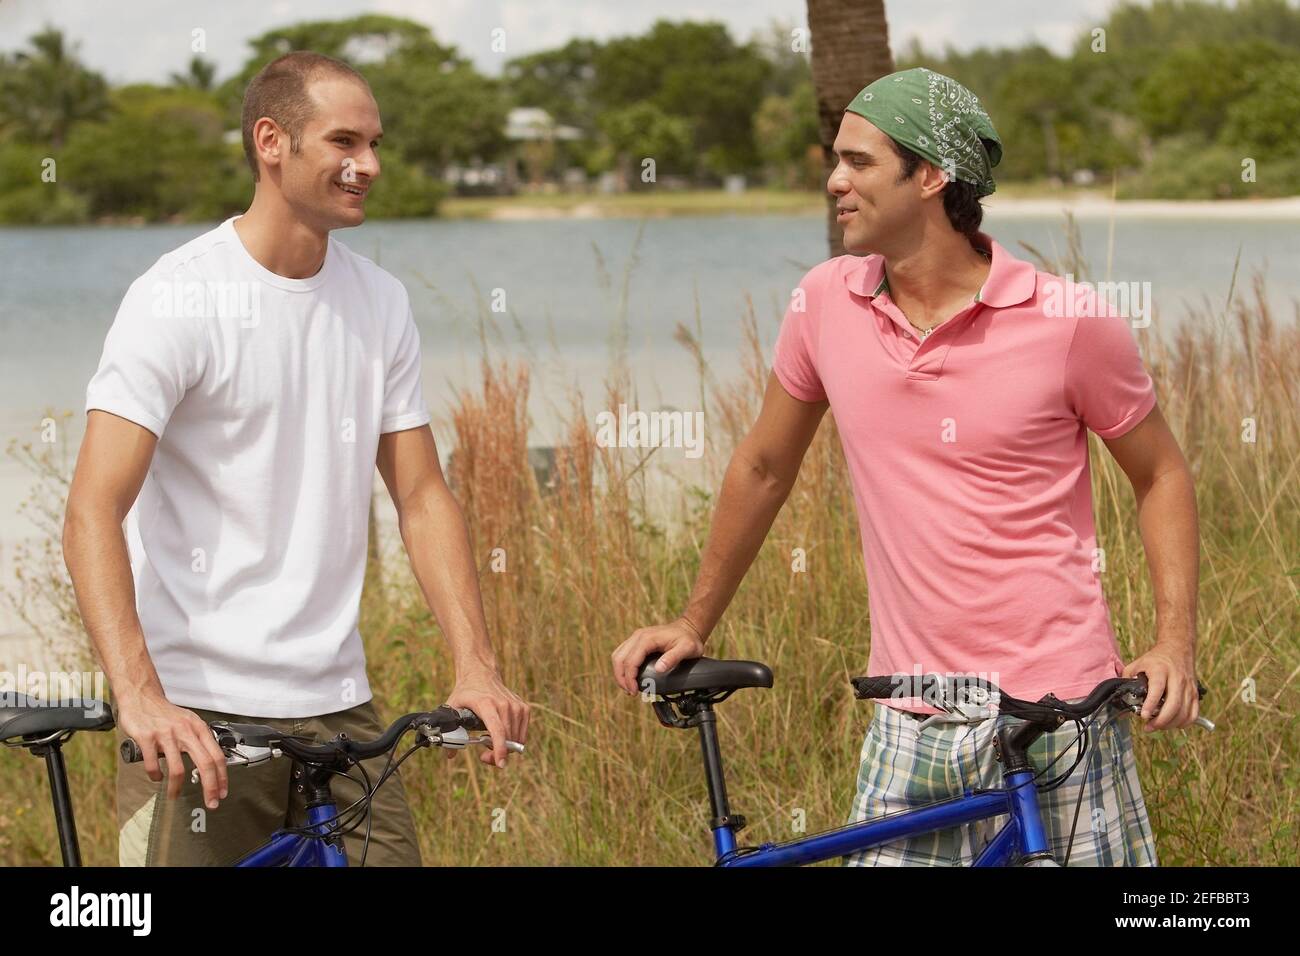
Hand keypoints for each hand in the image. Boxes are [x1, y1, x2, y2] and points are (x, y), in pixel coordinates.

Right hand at [115, 692, 228, 807]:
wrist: (142, 697)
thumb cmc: (167, 714)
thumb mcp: (190, 723)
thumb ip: (199, 741)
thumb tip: (211, 765)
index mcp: (199, 728)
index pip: (217, 756)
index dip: (222, 777)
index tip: (222, 792)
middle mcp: (186, 731)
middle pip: (205, 764)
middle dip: (210, 787)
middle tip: (211, 803)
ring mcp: (166, 735)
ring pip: (177, 769)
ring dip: (176, 788)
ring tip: (174, 795)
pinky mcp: (147, 738)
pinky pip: (152, 764)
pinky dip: (155, 776)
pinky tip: (156, 777)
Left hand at [445, 667, 528, 768]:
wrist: (481, 673)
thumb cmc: (466, 692)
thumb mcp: (452, 707)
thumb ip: (449, 730)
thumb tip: (450, 754)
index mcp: (486, 704)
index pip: (498, 730)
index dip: (500, 749)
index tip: (500, 764)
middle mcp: (504, 704)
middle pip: (508, 739)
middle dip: (498, 754)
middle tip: (484, 757)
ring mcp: (516, 706)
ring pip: (516, 738)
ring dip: (506, 748)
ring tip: (491, 745)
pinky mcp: (523, 708)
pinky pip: (522, 733)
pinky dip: (514, 740)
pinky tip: (502, 736)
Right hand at [611, 617, 705, 694]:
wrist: (688, 628)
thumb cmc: (688, 639)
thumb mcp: (687, 649)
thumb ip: (673, 658)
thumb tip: (659, 669)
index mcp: (647, 638)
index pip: (631, 661)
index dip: (630, 678)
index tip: (634, 691)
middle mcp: (638, 636)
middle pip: (619, 658)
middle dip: (621, 678)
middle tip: (630, 692)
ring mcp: (636, 637)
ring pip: (618, 655)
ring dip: (619, 673)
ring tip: (628, 687)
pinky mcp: (636, 641)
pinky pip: (622, 653)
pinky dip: (622, 667)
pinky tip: (629, 677)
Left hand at [1123, 641, 1199, 730]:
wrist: (1178, 648)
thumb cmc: (1155, 659)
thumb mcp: (1138, 664)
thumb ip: (1128, 680)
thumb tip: (1122, 700)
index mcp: (1160, 669)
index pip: (1157, 688)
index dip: (1151, 704)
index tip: (1143, 716)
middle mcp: (1177, 679)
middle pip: (1174, 705)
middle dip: (1161, 721)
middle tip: (1148, 726)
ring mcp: (1188, 687)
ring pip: (1184, 712)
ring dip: (1170, 724)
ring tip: (1157, 726)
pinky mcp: (1195, 694)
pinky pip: (1194, 714)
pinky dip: (1184, 723)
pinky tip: (1172, 724)